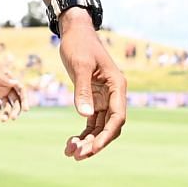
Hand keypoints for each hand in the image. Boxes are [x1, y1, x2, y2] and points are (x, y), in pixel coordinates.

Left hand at [0, 56, 23, 122]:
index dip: (25, 100)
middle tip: (13, 118)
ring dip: (6, 113)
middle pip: (16, 101)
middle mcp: (6, 87)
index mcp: (10, 79)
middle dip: (16, 110)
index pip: (21, 91)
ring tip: (2, 120)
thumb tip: (16, 83)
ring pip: (6, 106)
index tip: (26, 109)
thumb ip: (2, 77)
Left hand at [57, 14, 127, 159]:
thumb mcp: (80, 65)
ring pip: (99, 127)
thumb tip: (85, 116)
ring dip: (87, 141)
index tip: (92, 149)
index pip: (117, 118)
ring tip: (70, 153)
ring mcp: (104, 98)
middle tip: (76, 155)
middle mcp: (114, 95)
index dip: (106, 136)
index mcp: (117, 86)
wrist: (74, 31)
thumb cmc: (79, 44)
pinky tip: (71, 143)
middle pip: (109, 126)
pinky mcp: (93, 98)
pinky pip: (91, 121)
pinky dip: (82, 133)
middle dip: (94, 143)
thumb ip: (83, 90)